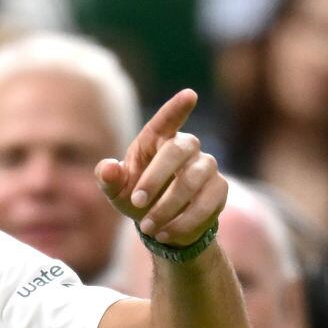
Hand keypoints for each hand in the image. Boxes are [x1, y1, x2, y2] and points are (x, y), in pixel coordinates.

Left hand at [95, 89, 226, 246]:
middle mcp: (186, 147)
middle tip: (136, 202)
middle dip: (155, 178)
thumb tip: (108, 168)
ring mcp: (206, 166)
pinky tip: (165, 232)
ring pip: (193, 180)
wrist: (162, 224)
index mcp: (156, 140)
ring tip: (148, 226)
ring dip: (168, 206)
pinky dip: (184, 221)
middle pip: (177, 150)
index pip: (167, 120)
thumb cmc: (136, 196)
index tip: (190, 95)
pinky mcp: (219, 189)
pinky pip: (207, 203)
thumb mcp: (116, 190)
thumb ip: (109, 178)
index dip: (177, 108)